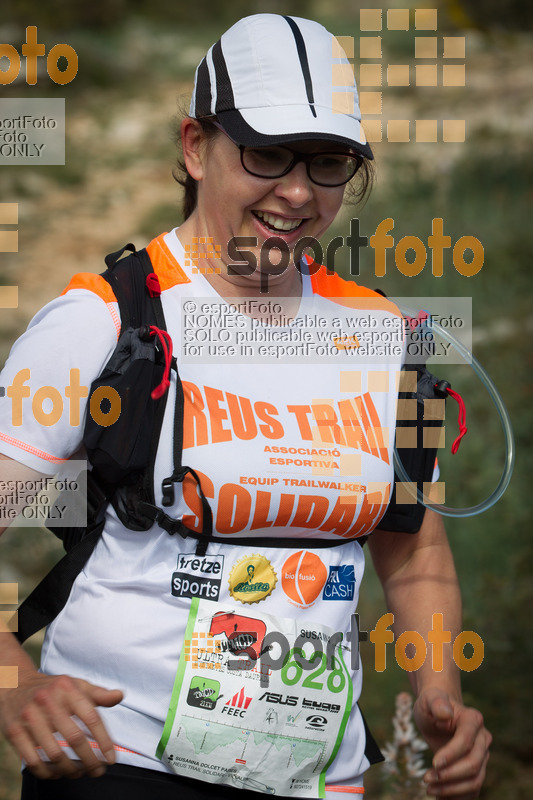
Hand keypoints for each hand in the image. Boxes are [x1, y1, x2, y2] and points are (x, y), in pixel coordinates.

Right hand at [0, 671, 122, 779]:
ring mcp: (29, 717)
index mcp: (67, 688)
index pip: (91, 717)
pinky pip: (32, 760)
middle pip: (75, 738)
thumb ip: (98, 693)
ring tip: (79, 773)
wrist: (14, 684)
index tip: (111, 758)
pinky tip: (57, 773)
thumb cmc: (52, 688)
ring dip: (70, 769)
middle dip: (90, 760)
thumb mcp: (76, 684)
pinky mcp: (14, 731)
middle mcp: (48, 701)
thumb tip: (120, 696)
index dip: (104, 740)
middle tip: (98, 771)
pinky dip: (47, 772)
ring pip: (54, 753)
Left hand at [413, 687, 491, 798]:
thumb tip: (445, 713)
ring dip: (452, 789)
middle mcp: (483, 739)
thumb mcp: (428, 699)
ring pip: (475, 780)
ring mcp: (482, 756)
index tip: (433, 764)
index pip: (466, 741)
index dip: (451, 754)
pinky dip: (458, 796)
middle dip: (449, 775)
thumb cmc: (432, 705)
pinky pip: (473, 789)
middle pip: (473, 764)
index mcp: (473, 719)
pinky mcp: (477, 769)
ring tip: (429, 789)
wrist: (437, 714)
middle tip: (426, 779)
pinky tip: (440, 796)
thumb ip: (436, 702)